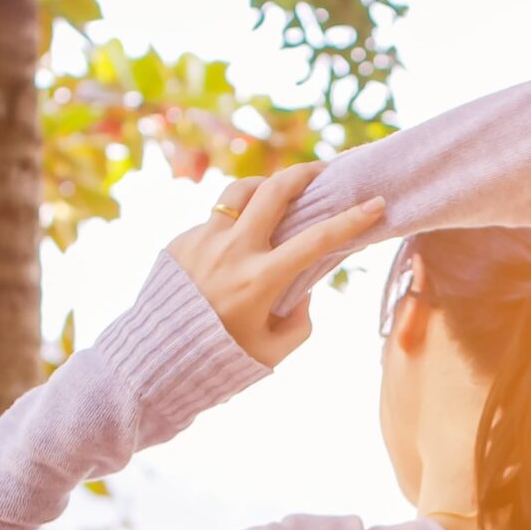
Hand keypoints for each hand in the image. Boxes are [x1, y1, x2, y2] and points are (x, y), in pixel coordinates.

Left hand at [163, 161, 384, 366]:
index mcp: (259, 280)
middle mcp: (231, 251)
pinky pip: (215, 219)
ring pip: (240, 191)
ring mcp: (202, 241)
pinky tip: (237, 239)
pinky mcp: (180, 241)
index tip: (376, 203)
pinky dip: (233, 222)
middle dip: (306, 173)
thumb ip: (300, 321)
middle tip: (325, 169)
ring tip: (279, 192)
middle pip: (275, 190)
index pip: (317, 239)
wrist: (154, 360)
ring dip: (266, 185)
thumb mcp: (272, 352)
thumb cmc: (219, 360)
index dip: (352, 219)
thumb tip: (304, 288)